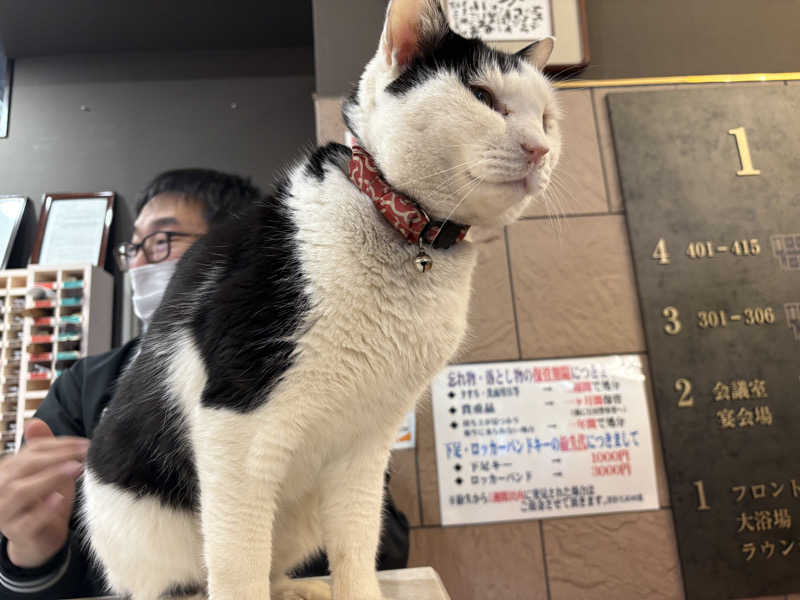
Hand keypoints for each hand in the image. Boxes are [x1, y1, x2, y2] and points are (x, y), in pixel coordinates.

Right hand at [0, 419, 88, 567]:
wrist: (39, 541)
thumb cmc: (45, 502)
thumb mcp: (48, 473)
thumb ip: (44, 450)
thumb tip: (35, 421)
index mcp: (9, 470)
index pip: (33, 450)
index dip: (60, 444)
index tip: (86, 442)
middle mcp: (1, 488)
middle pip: (26, 466)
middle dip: (58, 456)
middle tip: (85, 452)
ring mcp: (5, 512)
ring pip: (22, 491)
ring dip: (50, 478)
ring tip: (75, 468)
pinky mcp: (16, 532)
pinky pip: (28, 520)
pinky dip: (44, 509)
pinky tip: (59, 498)